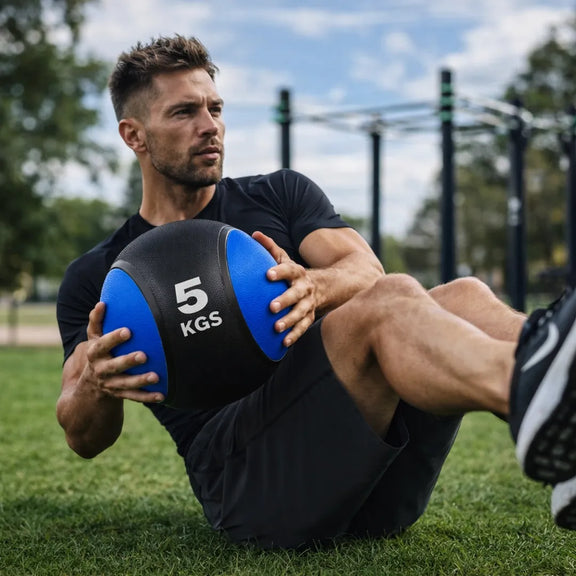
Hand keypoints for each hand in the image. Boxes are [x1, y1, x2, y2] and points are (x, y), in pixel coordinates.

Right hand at [82, 302, 163, 403]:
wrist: (89, 386)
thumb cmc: (98, 353)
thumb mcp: (93, 339)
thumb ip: (97, 322)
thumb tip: (102, 303)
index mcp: (94, 354)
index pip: (102, 345)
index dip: (113, 338)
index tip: (128, 331)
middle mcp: (101, 370)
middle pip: (114, 366)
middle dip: (128, 361)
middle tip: (143, 355)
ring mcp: (110, 384)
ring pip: (126, 384)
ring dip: (140, 380)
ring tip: (156, 376)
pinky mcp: (120, 394)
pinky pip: (134, 396)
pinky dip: (148, 396)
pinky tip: (162, 394)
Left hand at [252, 231, 316, 346]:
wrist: (325, 286)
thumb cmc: (295, 274)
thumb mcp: (286, 259)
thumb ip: (270, 248)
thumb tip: (255, 235)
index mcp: (297, 273)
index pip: (289, 269)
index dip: (279, 271)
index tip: (268, 274)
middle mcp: (305, 288)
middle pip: (296, 294)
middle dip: (285, 300)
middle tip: (271, 307)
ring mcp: (308, 304)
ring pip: (300, 313)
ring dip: (289, 320)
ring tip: (277, 327)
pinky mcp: (309, 317)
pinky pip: (303, 327)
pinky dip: (294, 335)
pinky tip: (284, 342)